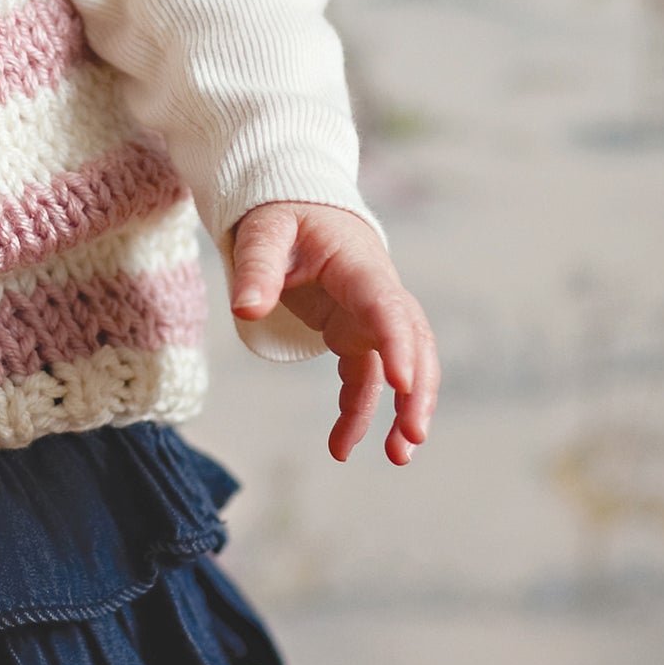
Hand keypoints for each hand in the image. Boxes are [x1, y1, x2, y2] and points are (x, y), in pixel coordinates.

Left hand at [230, 202, 438, 466]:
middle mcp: (376, 294)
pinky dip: (361, 411)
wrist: (296, 207)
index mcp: (360, 265)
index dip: (397, 343)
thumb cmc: (283, 215)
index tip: (403, 382)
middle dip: (418, 391)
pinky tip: (343, 446)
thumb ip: (256, 268)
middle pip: (413, 343)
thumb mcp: (263, 231)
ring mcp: (368, 318)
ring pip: (401, 367)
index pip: (386, 305)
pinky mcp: (354, 336)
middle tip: (412, 436)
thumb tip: (245, 310)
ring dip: (402, 411)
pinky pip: (366, 379)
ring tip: (396, 457)